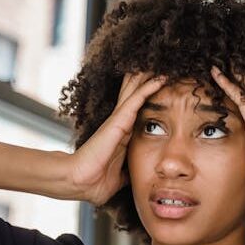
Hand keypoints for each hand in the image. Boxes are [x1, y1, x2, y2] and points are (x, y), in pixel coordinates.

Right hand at [71, 71, 166, 206]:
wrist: (81, 183)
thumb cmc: (95, 182)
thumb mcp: (119, 178)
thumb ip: (128, 173)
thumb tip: (138, 177)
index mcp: (120, 136)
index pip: (136, 111)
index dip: (147, 97)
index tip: (161, 87)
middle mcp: (119, 124)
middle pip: (134, 94)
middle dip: (146, 80)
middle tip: (161, 64)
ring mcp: (118, 120)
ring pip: (136, 91)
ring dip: (149, 77)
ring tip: (163, 62)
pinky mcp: (119, 121)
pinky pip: (137, 99)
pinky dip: (149, 87)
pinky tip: (161, 77)